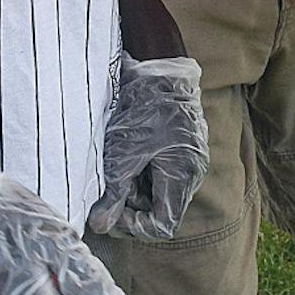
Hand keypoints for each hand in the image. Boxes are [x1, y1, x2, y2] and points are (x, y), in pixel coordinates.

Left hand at [89, 53, 210, 241]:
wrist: (159, 67)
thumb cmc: (142, 107)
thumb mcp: (122, 153)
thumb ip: (114, 194)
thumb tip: (101, 227)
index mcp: (182, 177)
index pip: (162, 225)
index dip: (134, 225)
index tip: (113, 210)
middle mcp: (193, 172)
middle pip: (163, 209)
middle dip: (133, 204)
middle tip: (111, 185)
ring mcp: (192, 158)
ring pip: (163, 190)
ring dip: (138, 187)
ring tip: (119, 166)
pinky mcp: (186, 146)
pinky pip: (166, 172)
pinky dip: (145, 171)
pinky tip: (130, 154)